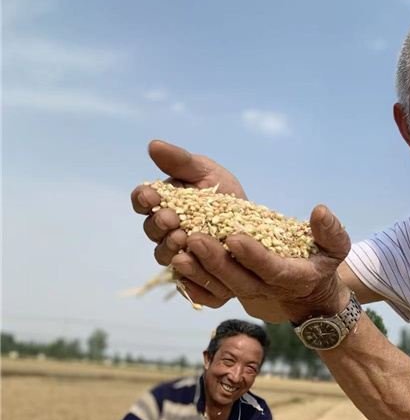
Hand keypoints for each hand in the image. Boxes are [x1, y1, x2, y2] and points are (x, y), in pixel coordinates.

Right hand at [131, 140, 246, 267]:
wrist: (256, 225)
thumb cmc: (226, 195)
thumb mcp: (206, 172)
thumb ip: (180, 162)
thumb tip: (153, 144)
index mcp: (163, 202)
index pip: (143, 200)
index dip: (143, 199)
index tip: (151, 195)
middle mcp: (165, 229)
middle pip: (151, 229)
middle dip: (158, 223)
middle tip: (170, 218)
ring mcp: (178, 252)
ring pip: (163, 253)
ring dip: (169, 246)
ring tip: (182, 237)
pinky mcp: (193, 272)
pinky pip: (184, 274)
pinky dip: (186, 268)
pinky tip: (193, 261)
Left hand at [170, 204, 350, 322]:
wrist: (308, 291)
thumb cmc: (322, 262)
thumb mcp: (336, 247)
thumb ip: (331, 231)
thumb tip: (320, 210)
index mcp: (292, 276)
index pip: (271, 268)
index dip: (253, 255)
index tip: (234, 236)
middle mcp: (267, 289)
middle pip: (238, 279)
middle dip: (216, 260)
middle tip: (194, 237)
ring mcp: (248, 292)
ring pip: (220, 286)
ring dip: (198, 270)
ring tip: (177, 249)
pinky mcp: (233, 292)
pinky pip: (210, 294)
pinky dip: (192, 284)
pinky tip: (174, 265)